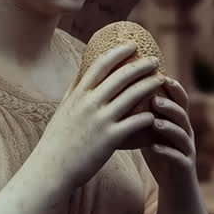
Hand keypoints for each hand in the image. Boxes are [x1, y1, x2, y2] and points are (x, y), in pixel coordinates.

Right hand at [31, 44, 164, 194]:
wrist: (52, 169)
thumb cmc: (58, 140)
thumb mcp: (63, 109)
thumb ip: (74, 90)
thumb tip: (82, 71)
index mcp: (78, 95)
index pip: (100, 65)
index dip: (118, 52)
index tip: (132, 45)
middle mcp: (89, 104)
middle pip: (121, 77)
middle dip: (141, 65)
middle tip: (154, 60)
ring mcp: (100, 121)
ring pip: (132, 96)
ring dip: (149, 85)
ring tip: (161, 80)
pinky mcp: (109, 139)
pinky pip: (135, 123)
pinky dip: (147, 116)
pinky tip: (156, 113)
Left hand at [141, 77, 196, 186]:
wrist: (175, 185)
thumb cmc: (159, 154)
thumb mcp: (151, 132)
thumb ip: (142, 114)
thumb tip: (119, 93)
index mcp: (178, 121)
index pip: (178, 99)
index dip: (172, 87)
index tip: (158, 74)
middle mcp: (185, 132)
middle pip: (182, 114)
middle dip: (169, 105)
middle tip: (154, 98)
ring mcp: (187, 149)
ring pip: (182, 134)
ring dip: (169, 127)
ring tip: (154, 122)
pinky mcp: (184, 166)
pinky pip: (178, 157)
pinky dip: (167, 152)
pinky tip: (154, 148)